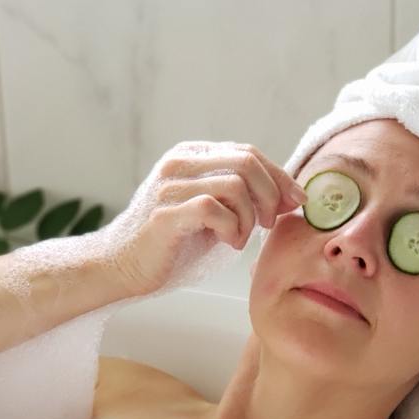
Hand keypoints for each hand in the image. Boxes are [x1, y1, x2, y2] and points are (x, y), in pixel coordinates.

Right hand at [110, 141, 306, 297]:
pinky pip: (214, 209)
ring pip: (235, 185)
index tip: (296, 201)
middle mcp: (180, 164)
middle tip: (268, 223)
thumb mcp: (214, 212)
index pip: (249, 152)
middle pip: (247, 162)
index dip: (279, 176)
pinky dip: (232, 229)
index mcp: (192, 156)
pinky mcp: (165, 214)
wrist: (121, 265)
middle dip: (271, 195)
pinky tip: (228, 243)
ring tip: (240, 238)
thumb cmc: (173, 242)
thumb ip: (244, 197)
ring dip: (250, 217)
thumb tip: (292, 195)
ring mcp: (170, 187)